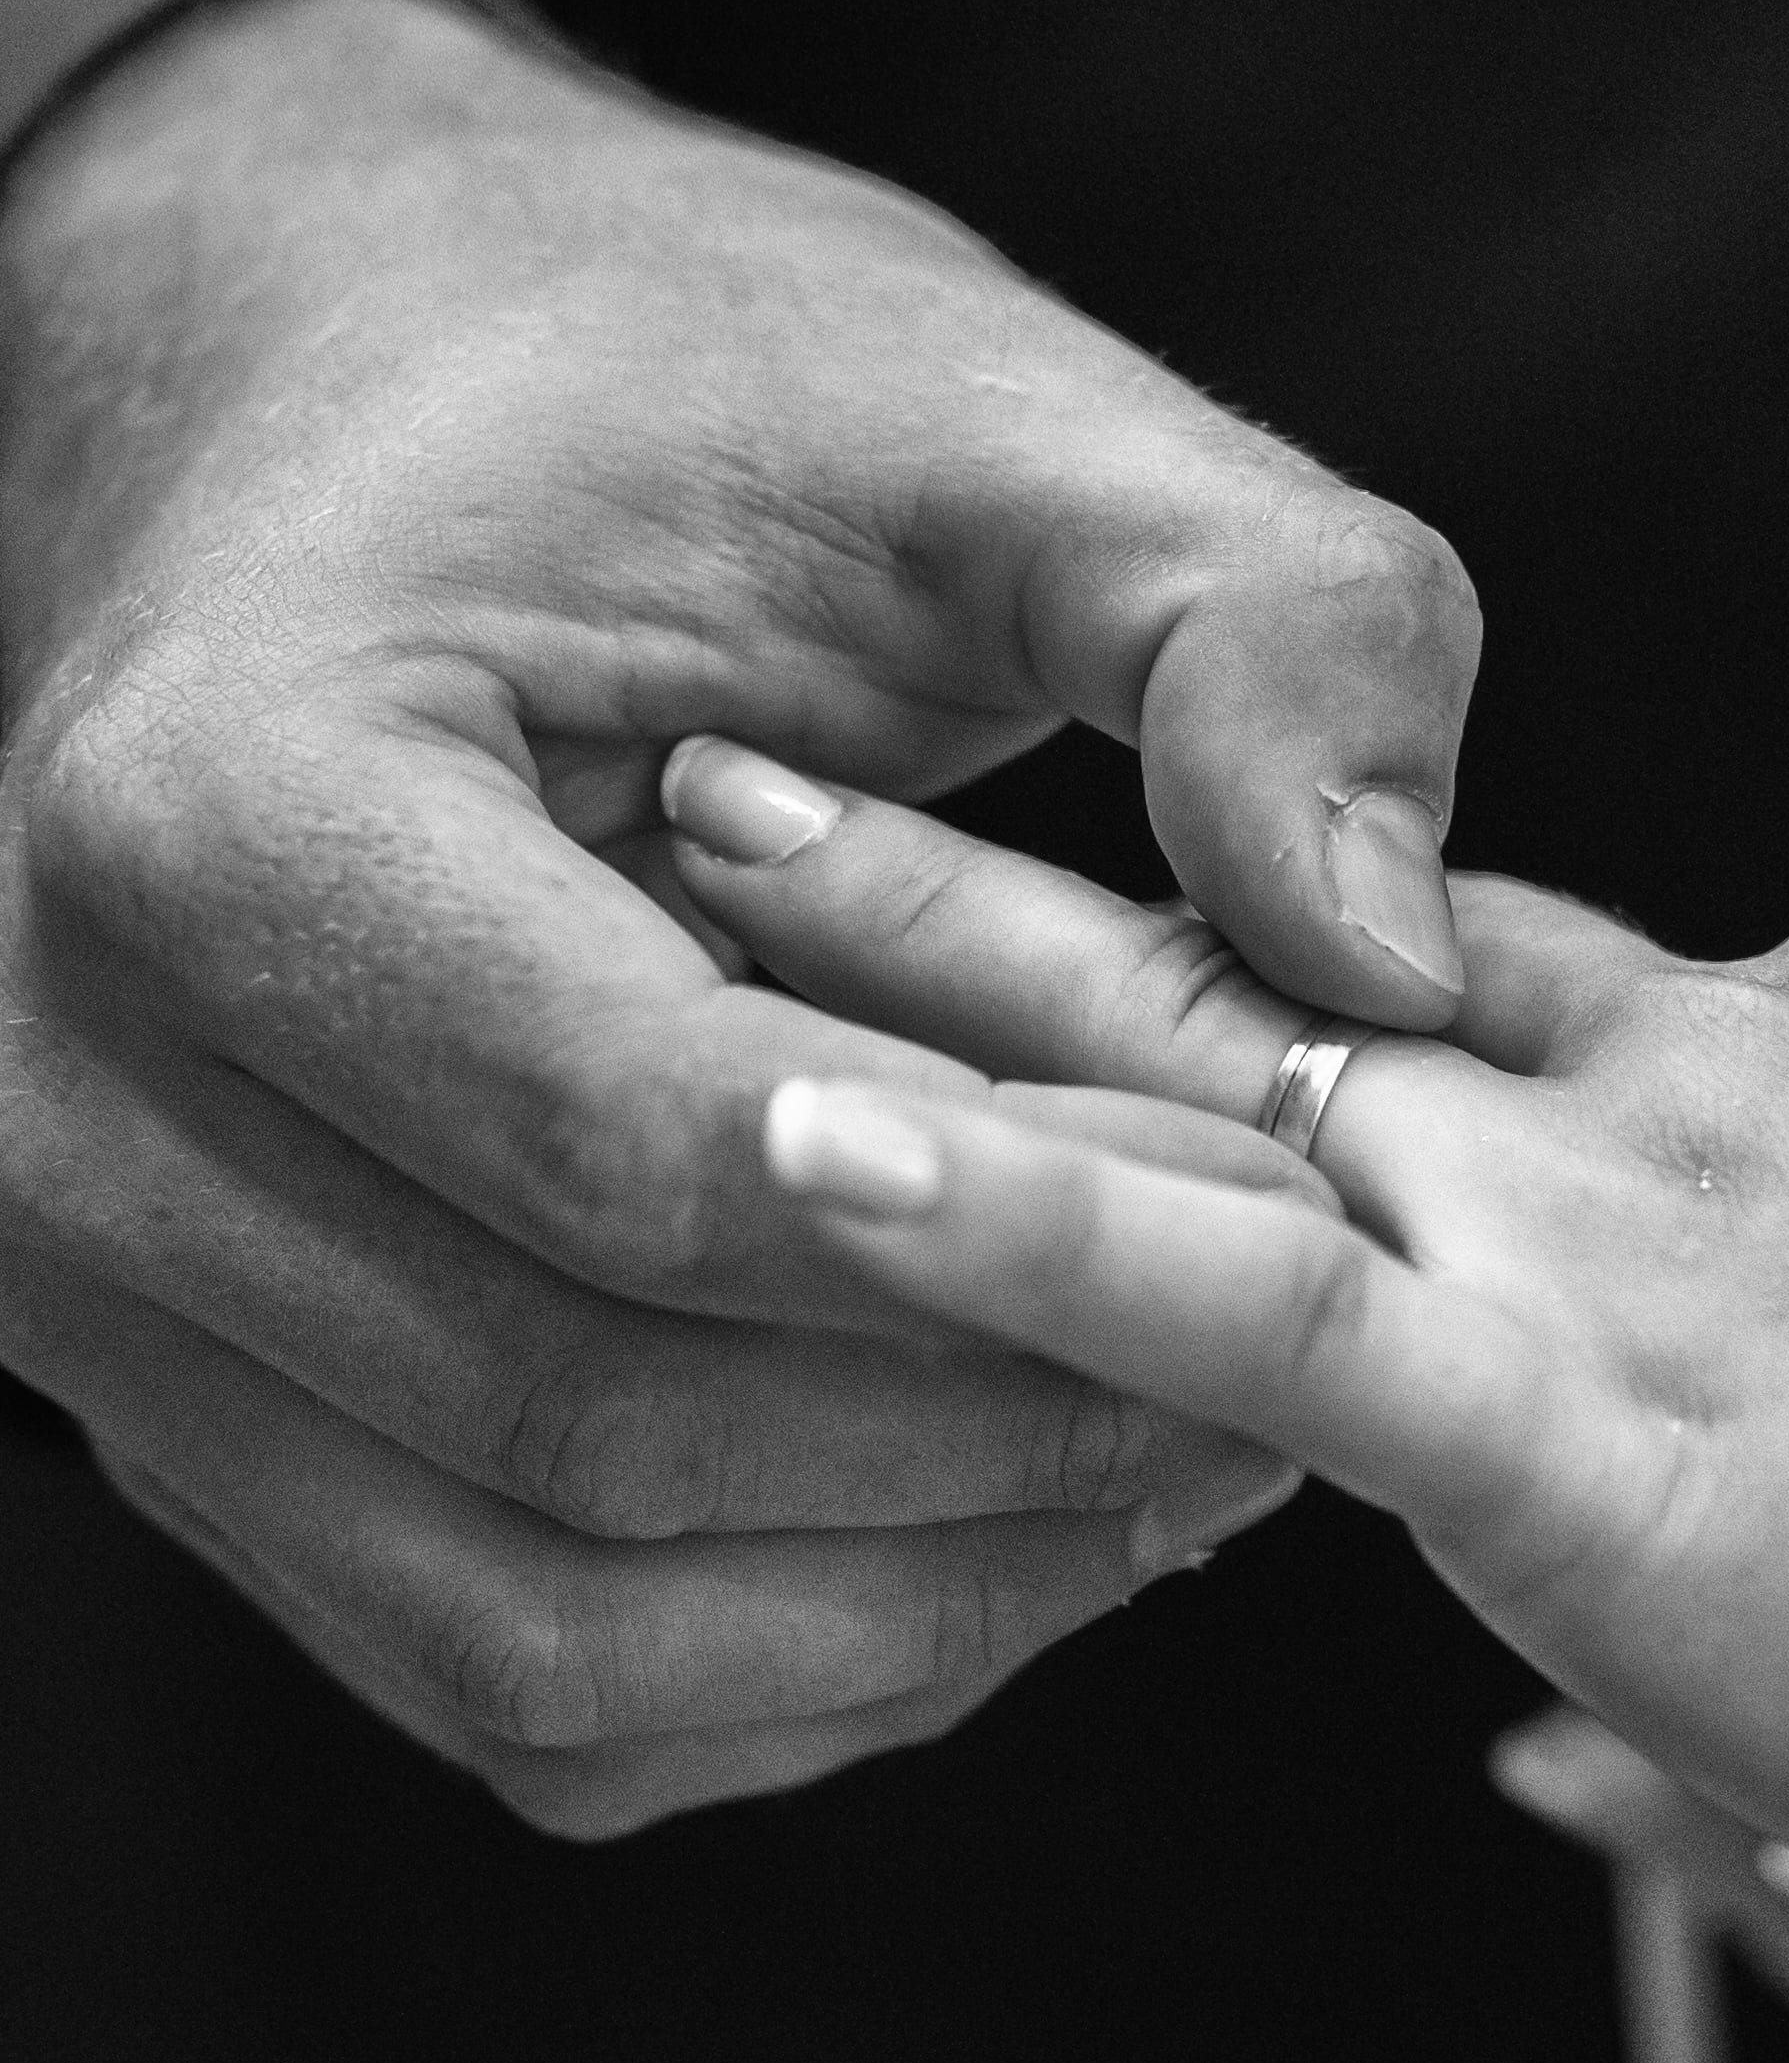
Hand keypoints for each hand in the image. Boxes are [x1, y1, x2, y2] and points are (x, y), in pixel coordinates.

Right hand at [0, 0, 1478, 1831]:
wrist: (343, 397)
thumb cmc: (658, 384)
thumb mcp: (995, 411)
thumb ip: (1259, 624)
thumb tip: (1383, 959)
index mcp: (218, 814)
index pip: (652, 1154)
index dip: (1030, 1208)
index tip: (1295, 1167)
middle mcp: (67, 1098)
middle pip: (601, 1428)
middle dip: (1004, 1419)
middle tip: (1298, 1334)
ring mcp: (89, 1300)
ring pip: (548, 1635)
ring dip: (921, 1588)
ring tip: (1189, 1434)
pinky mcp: (191, 1420)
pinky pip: (510, 1677)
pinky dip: (792, 1652)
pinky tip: (1003, 1492)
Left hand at [673, 764, 1788, 2022]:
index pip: (1635, 990)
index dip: (1452, 1009)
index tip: (1315, 994)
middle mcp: (1765, 1054)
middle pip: (1345, 929)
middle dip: (1053, 829)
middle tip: (795, 714)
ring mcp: (1658, 1219)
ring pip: (1213, 1049)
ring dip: (924, 944)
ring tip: (682, 831)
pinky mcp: (1586, 1419)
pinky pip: (1222, 1296)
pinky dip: (983, 1222)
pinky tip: (765, 1144)